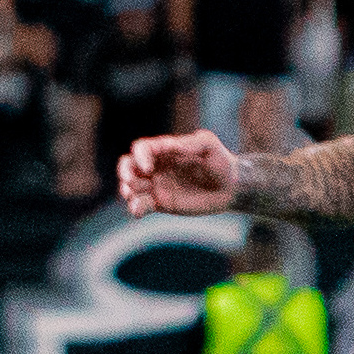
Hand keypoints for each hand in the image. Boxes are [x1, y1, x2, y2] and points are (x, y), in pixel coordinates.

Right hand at [117, 129, 238, 215]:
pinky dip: (135, 208)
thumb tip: (171, 145)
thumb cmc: (221, 162)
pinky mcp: (161, 203)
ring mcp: (157, 185)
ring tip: (136, 199)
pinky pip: (141, 205)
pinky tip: (139, 211)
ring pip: (131, 187)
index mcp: (164, 150)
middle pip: (128, 166)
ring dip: (127, 192)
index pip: (141, 149)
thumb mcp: (209, 145)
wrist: (230, 188)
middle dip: (123, 173)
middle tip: (130, 183)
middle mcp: (157, 167)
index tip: (149, 168)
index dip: (139, 156)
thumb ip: (192, 142)